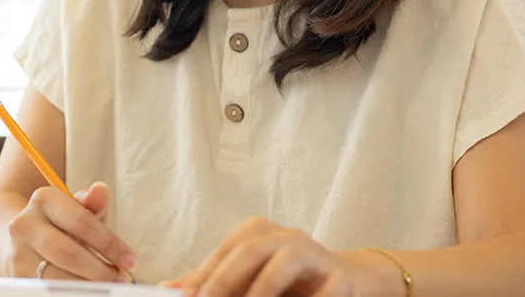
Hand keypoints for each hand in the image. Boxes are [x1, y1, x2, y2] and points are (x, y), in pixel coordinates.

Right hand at [5, 181, 137, 281]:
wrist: (26, 237)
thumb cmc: (62, 223)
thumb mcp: (79, 210)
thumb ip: (93, 203)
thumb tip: (101, 190)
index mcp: (44, 199)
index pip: (81, 221)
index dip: (109, 243)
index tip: (129, 260)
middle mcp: (24, 224)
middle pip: (68, 252)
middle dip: (99, 269)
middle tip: (119, 277)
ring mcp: (17, 252)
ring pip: (57, 276)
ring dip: (87, 284)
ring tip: (105, 284)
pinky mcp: (17, 276)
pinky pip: (49, 288)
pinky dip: (72, 291)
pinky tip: (86, 288)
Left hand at [163, 217, 402, 296]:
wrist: (353, 281)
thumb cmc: (292, 283)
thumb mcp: (250, 280)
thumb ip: (216, 282)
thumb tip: (171, 289)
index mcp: (259, 234)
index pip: (225, 251)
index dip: (203, 275)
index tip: (184, 296)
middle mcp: (286, 237)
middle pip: (249, 250)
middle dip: (224, 280)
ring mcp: (315, 253)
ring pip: (285, 262)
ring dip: (262, 289)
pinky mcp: (342, 277)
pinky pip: (326, 287)